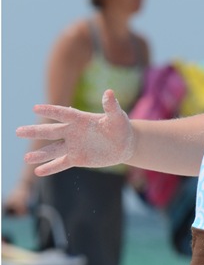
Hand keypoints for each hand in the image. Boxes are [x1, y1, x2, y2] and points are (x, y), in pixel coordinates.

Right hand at [16, 90, 134, 175]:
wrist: (124, 144)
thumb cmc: (121, 126)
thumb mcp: (117, 117)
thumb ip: (111, 106)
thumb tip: (109, 92)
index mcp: (81, 119)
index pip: (63, 113)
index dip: (50, 110)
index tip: (35, 108)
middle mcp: (73, 132)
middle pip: (51, 131)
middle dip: (35, 131)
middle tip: (18, 131)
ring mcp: (74, 145)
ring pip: (53, 150)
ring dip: (40, 154)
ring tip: (25, 159)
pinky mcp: (77, 158)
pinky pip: (61, 163)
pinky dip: (50, 168)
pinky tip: (38, 171)